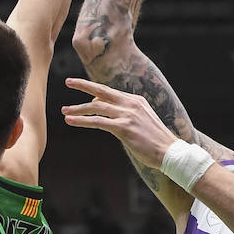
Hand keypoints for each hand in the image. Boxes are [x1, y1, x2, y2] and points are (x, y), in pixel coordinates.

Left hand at [61, 77, 177, 167]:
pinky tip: (70, 121)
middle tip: (68, 81)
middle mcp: (131, 104)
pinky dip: (82, 121)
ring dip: (78, 109)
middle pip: (102, 91)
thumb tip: (110, 117)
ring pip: (96, 107)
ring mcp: (127, 115)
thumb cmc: (156, 141)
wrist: (169, 152)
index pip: (111, 93)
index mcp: (136, 101)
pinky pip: (98, 122)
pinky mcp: (124, 128)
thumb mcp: (143, 122)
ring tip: (64, 111)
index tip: (85, 100)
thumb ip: (127, 116)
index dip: (95, 95)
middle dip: (83, 85)